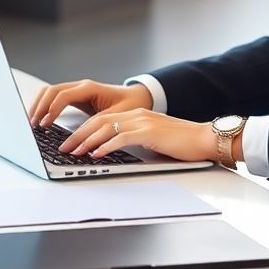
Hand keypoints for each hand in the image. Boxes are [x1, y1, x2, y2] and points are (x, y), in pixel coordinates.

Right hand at [28, 79, 152, 127]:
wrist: (139, 96)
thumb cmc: (131, 105)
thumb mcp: (117, 116)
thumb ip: (98, 123)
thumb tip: (81, 135)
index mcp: (90, 88)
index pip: (63, 95)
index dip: (52, 110)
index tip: (45, 124)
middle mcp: (81, 86)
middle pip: (51, 90)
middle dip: (40, 107)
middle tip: (33, 124)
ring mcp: (77, 90)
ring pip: (50, 91)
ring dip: (39, 105)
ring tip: (33, 122)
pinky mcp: (76, 96)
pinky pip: (55, 97)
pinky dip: (45, 105)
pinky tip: (41, 118)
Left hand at [59, 109, 217, 162]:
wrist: (205, 138)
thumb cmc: (182, 143)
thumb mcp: (153, 138)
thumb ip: (134, 140)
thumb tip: (111, 151)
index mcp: (136, 115)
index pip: (103, 120)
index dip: (84, 130)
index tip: (70, 142)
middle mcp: (137, 115)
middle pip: (99, 121)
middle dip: (78, 135)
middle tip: (64, 147)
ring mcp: (143, 121)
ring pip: (106, 128)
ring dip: (87, 141)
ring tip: (74, 152)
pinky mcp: (150, 132)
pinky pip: (122, 137)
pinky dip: (106, 145)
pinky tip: (96, 154)